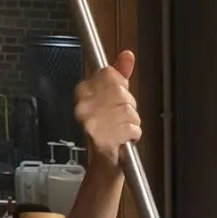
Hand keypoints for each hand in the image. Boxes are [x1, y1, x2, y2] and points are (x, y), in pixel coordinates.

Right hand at [74, 49, 140, 167]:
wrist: (103, 162)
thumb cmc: (107, 128)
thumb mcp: (112, 98)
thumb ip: (119, 75)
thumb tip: (128, 55)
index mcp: (82, 92)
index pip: (109, 74)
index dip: (120, 87)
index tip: (116, 100)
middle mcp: (83, 106)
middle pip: (122, 92)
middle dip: (129, 106)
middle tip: (120, 118)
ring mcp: (91, 123)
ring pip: (129, 111)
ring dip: (132, 122)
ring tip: (121, 130)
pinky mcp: (102, 139)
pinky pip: (132, 127)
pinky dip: (134, 135)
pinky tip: (124, 139)